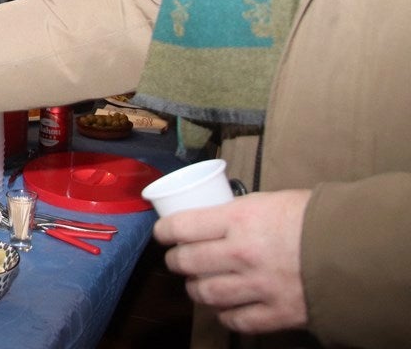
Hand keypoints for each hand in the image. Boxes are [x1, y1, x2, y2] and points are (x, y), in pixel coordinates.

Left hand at [154, 189, 311, 333]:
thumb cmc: (316, 217)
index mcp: (238, 219)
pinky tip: (225, 308)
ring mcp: (257, 286)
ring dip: (196, 289)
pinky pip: (236, 320)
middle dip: (177, 261)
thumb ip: (240, 212)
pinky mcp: (276, 313)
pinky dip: (225, 315)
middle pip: (188, 262)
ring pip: (206, 293)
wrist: (358, 250)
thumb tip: (217, 217)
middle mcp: (240, 254)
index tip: (163, 233)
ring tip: (197, 283)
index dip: (165, 232)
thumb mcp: (271, 200)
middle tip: (178, 259)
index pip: (181, 226)